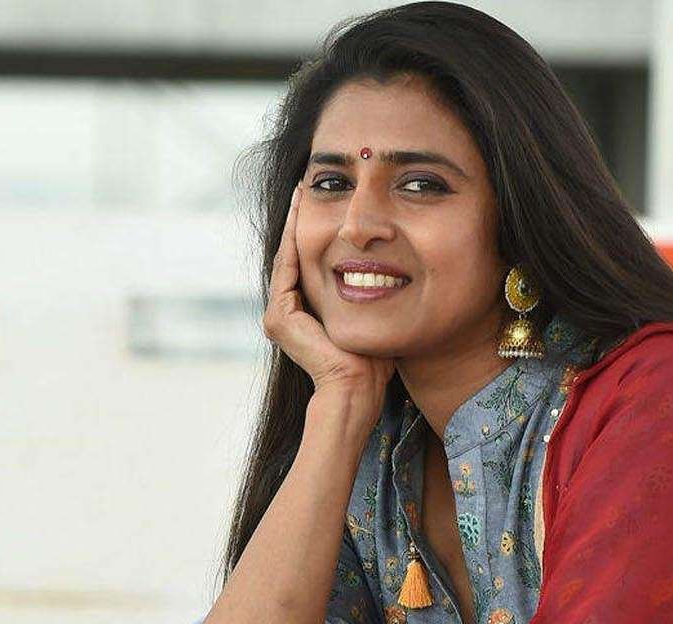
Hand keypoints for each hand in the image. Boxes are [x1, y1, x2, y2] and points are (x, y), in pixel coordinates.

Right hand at [264, 182, 395, 402]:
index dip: (314, 231)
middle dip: (300, 220)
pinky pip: (287, 268)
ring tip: (302, 191)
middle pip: (294, 256)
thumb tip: (394, 270)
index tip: (325, 200)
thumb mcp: (372, 315)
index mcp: (305, 315)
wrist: (359, 389)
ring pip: (288, 257)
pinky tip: (301, 213)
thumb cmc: (374, 361)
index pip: (308, 263)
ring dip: (294, 223)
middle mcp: (286, 315)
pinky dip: (293, 240)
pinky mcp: (279, 318)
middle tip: (306, 185)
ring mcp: (278, 317)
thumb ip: (371, 295)